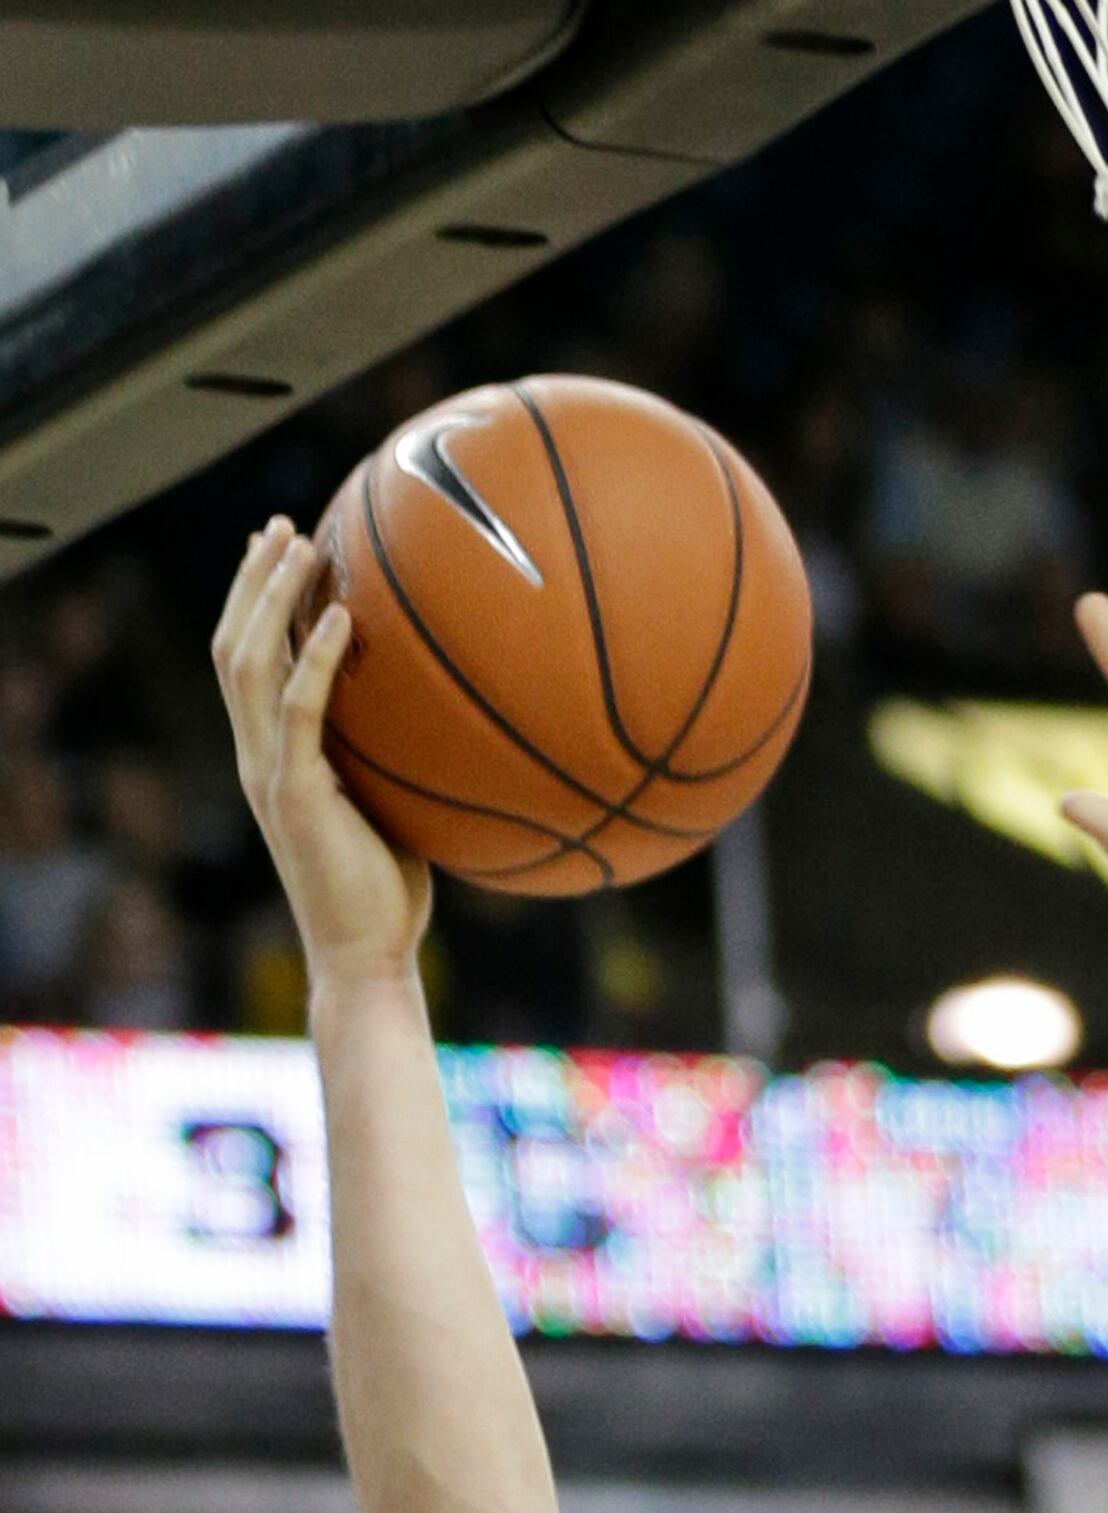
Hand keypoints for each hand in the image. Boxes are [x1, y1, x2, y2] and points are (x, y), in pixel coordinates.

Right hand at [211, 519, 431, 987]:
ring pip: (249, 663)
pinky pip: (299, 711)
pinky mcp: (293, 795)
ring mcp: (270, 773)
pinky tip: (339, 616)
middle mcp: (258, 756)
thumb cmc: (388, 895)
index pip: (249, 663)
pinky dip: (315, 659)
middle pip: (233, 645)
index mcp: (273, 758)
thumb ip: (392, 760)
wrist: (367, 960)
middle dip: (253, 580)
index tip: (280, 551)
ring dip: (269, 598)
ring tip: (297, 544)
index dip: (256, 604)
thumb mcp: (390, 808)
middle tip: (280, 525)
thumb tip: (444, 720)